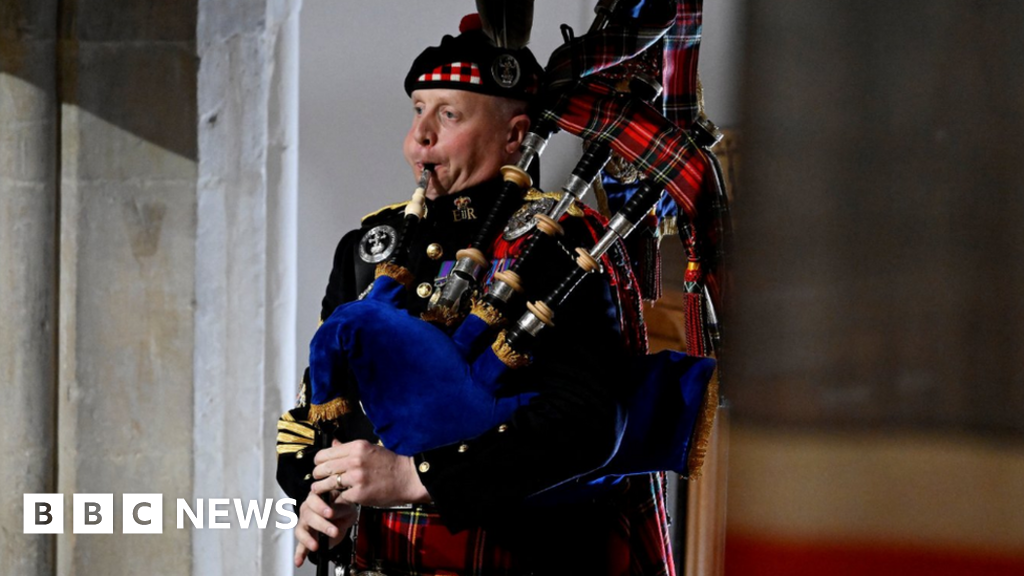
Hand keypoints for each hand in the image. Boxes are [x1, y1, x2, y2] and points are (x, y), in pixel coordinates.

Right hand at [293, 490, 356, 567]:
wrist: (345, 519)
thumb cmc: (344, 507)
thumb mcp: (347, 505)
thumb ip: (339, 507)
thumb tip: (332, 511)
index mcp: (317, 496)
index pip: (314, 499)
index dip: (320, 506)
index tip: (330, 513)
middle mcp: (307, 509)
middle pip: (308, 515)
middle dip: (321, 524)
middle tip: (333, 531)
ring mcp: (304, 523)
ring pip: (301, 530)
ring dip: (308, 539)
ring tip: (316, 546)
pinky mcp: (305, 537)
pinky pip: (300, 545)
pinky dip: (299, 554)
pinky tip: (299, 561)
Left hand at [311, 439, 430, 506]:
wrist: (408, 478)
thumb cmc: (390, 464)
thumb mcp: (370, 449)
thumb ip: (349, 448)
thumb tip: (332, 443)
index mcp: (357, 447)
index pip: (324, 454)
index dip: (318, 462)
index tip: (319, 467)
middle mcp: (355, 460)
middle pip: (322, 468)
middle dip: (317, 475)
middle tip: (318, 479)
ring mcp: (357, 477)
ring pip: (327, 484)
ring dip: (321, 489)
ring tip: (321, 490)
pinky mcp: (359, 493)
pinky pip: (339, 497)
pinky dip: (337, 499)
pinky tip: (339, 498)